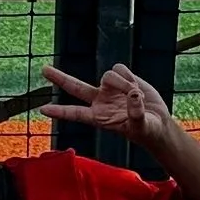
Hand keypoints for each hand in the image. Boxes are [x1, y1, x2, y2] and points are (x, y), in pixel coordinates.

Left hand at [40, 62, 175, 158]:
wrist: (157, 122)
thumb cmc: (146, 130)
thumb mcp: (141, 126)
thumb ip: (136, 113)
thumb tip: (133, 94)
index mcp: (98, 117)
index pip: (75, 113)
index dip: (59, 112)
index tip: (42, 110)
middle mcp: (100, 101)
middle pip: (75, 87)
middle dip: (59, 78)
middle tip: (43, 69)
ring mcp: (109, 88)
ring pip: (108, 75)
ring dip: (123, 83)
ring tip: (136, 95)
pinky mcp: (121, 78)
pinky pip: (120, 69)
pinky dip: (130, 77)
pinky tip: (137, 88)